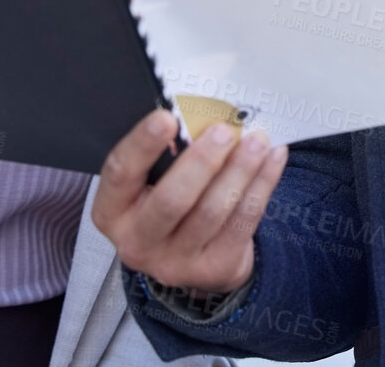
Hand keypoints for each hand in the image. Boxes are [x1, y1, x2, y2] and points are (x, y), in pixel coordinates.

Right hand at [92, 109, 287, 293]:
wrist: (195, 256)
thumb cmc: (170, 200)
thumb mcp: (154, 180)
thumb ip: (168, 154)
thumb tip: (200, 116)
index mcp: (113, 211)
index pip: (120, 173)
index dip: (142, 144)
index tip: (166, 117)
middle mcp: (138, 242)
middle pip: (171, 200)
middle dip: (201, 161)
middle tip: (224, 131)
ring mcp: (176, 263)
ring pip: (212, 212)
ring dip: (239, 170)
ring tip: (257, 140)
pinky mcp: (215, 269)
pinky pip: (243, 222)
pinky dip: (261, 185)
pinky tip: (272, 159)